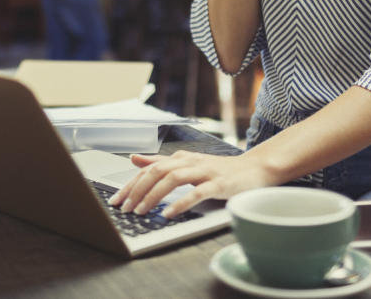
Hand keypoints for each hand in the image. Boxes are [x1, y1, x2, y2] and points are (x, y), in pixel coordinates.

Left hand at [107, 150, 276, 217]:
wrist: (254, 169)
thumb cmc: (219, 169)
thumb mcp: (187, 164)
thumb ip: (160, 162)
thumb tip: (134, 159)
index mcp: (180, 158)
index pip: (149, 168)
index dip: (130, 184)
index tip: (116, 200)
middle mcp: (189, 162)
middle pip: (157, 172)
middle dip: (137, 190)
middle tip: (124, 208)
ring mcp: (204, 172)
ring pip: (172, 179)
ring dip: (153, 196)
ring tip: (141, 211)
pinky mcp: (218, 184)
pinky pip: (196, 193)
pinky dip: (181, 203)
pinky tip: (169, 214)